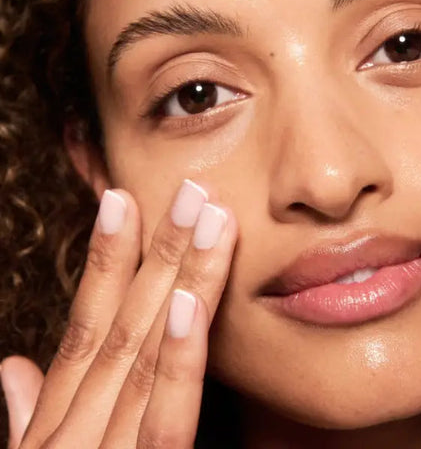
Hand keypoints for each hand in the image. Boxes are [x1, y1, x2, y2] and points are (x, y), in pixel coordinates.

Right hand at [2, 179, 236, 447]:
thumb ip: (32, 416)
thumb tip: (12, 367)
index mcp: (62, 418)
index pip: (88, 323)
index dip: (105, 259)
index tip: (123, 200)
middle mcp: (77, 426)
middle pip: (125, 323)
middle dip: (159, 250)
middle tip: (193, 189)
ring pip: (148, 352)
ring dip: (179, 276)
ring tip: (208, 217)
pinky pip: (165, 419)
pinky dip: (176, 360)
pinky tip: (190, 304)